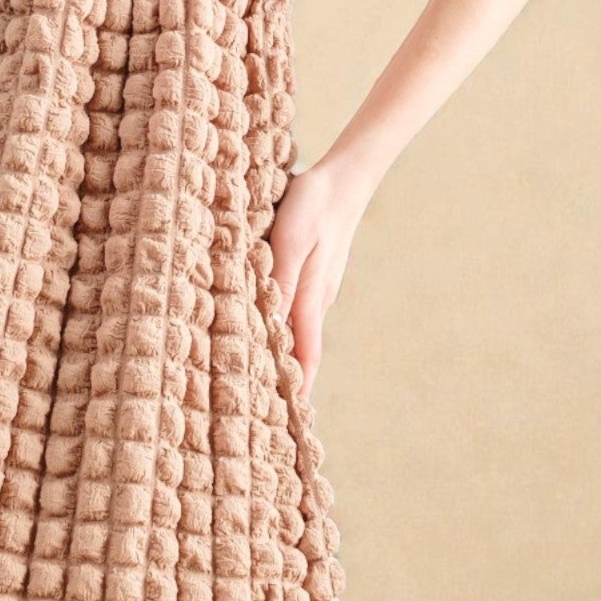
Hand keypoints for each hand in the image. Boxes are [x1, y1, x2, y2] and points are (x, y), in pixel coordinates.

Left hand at [262, 155, 383, 399]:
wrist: (341, 177)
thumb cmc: (313, 206)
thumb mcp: (291, 241)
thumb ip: (282, 282)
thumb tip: (273, 327)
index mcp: (310, 298)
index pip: (305, 357)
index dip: (298, 390)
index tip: (288, 422)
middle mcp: (315, 300)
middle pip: (301, 349)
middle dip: (287, 380)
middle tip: (265, 412)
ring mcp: (316, 287)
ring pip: (296, 329)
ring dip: (282, 354)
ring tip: (259, 380)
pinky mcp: (311, 272)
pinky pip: (294, 308)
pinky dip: (281, 326)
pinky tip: (265, 327)